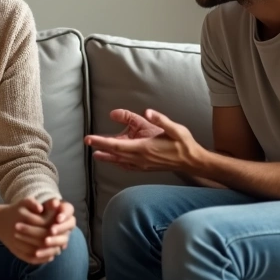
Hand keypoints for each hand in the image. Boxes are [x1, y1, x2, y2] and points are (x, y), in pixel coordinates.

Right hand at [0, 198, 71, 264]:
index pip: (45, 225)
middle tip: (63, 241)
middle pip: (41, 239)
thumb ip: (35, 203)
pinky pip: (29, 258)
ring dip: (49, 251)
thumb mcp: (24, 202)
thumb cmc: (15, 210)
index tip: (63, 228)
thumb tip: (47, 206)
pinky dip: (41, 260)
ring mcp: (16, 242)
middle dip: (54, 241)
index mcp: (23, 217)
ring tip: (58, 250)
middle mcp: (19, 230)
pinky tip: (49, 257)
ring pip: (36, 250)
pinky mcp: (14, 251)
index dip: (55, 227)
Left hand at [86, 109, 205, 172]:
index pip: (117, 145)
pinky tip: (115, 162)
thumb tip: (147, 112)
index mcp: (145, 147)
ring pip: (120, 162)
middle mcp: (141, 158)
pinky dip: (119, 164)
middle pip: (115, 154)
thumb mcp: (175, 128)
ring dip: (107, 157)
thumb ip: (160, 120)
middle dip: (100, 147)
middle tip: (87, 142)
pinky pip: (128, 167)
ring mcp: (143, 164)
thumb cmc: (184, 143)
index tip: (90, 138)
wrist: (192, 161)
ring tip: (96, 154)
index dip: (102, 142)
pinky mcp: (146, 167)